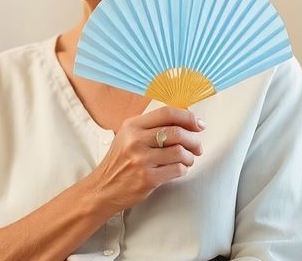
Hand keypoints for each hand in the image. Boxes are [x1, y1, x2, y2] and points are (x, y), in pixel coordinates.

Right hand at [82, 106, 205, 214]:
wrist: (103, 188)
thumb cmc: (120, 162)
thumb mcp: (128, 137)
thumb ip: (151, 127)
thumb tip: (184, 121)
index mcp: (132, 126)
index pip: (166, 113)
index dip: (187, 117)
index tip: (198, 124)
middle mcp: (136, 140)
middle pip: (177, 132)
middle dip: (193, 139)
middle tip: (197, 146)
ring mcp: (141, 160)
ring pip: (180, 152)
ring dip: (190, 156)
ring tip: (188, 159)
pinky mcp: (148, 178)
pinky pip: (177, 169)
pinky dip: (184, 169)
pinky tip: (179, 169)